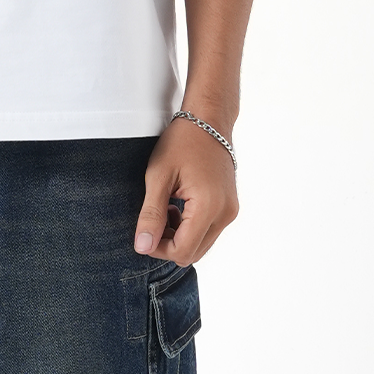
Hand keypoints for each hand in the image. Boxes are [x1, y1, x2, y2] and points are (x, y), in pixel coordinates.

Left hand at [135, 117, 237, 264]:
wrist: (208, 120)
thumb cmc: (181, 142)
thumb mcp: (158, 177)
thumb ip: (151, 215)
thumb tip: (142, 247)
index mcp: (209, 206)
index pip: (183, 251)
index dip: (158, 249)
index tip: (143, 232)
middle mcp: (225, 213)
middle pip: (193, 253)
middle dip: (168, 244)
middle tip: (153, 220)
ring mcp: (230, 211)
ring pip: (201, 245)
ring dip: (179, 236)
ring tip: (166, 208)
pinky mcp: (229, 207)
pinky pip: (208, 231)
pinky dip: (190, 228)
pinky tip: (177, 207)